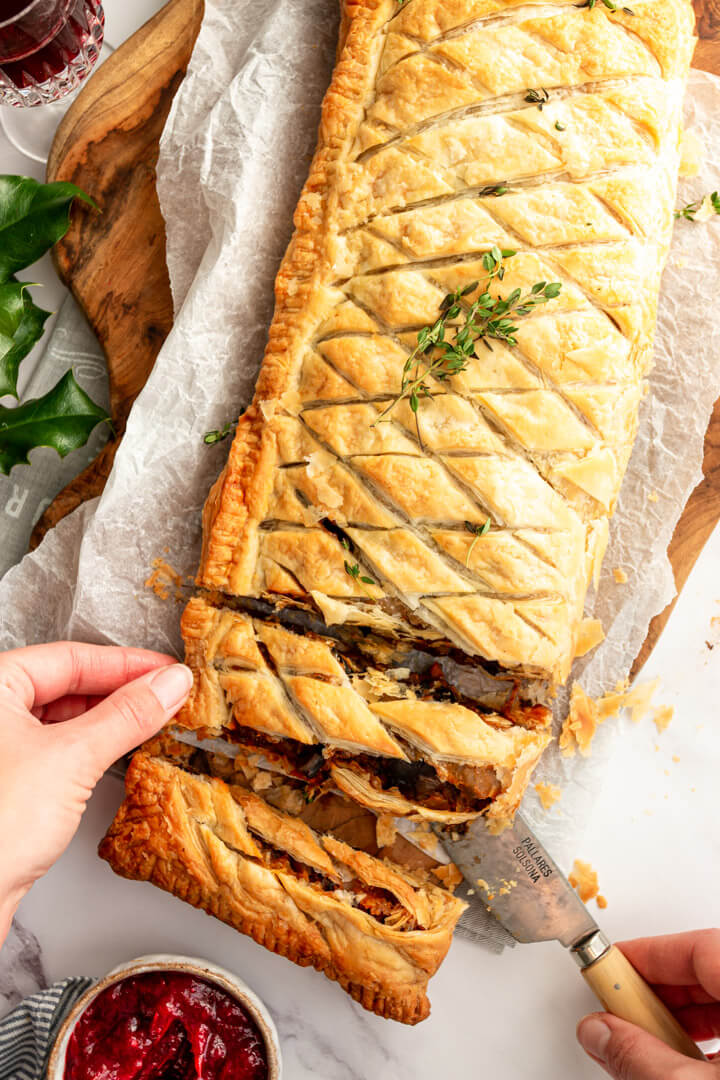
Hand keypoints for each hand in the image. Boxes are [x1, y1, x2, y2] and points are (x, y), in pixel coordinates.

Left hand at [0, 641, 192, 943]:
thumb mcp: (72, 758)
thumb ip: (127, 715)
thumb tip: (168, 685)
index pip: (69, 657)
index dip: (125, 662)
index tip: (166, 669)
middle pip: (67, 686)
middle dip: (121, 690)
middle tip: (168, 694)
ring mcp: (0, 752)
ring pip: (64, 721)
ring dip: (110, 721)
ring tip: (153, 721)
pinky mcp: (9, 787)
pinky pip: (60, 752)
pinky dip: (93, 750)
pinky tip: (120, 753)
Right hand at [577, 930, 719, 1078]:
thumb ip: (639, 1055)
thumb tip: (599, 1031)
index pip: (699, 947)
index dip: (648, 953)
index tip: (613, 964)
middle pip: (709, 972)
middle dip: (659, 990)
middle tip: (623, 1006)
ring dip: (681, 1017)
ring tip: (647, 1041)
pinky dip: (707, 1036)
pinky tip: (681, 1061)